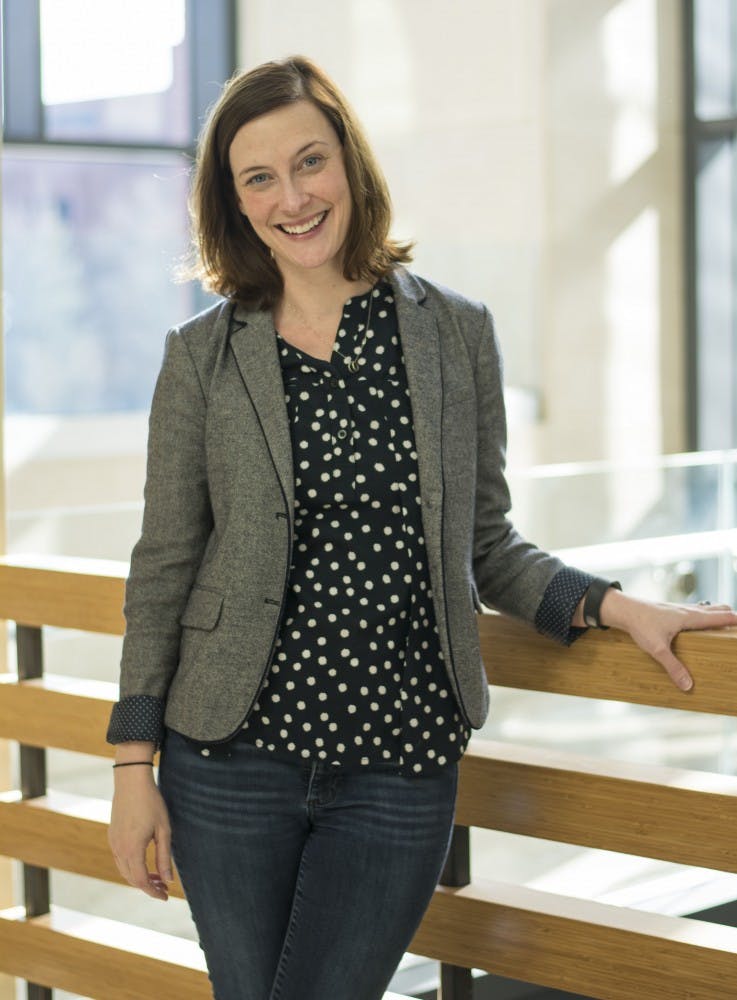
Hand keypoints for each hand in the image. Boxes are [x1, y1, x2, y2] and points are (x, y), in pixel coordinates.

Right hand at [109, 768, 172, 900]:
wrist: (131, 781)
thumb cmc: (151, 803)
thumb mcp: (163, 830)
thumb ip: (164, 857)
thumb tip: (168, 880)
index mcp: (132, 849)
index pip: (141, 881)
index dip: (153, 892)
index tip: (165, 897)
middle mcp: (119, 849)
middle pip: (131, 878)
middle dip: (148, 886)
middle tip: (165, 887)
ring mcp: (113, 842)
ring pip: (124, 870)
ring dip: (139, 877)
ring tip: (157, 876)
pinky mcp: (112, 835)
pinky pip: (120, 859)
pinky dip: (132, 866)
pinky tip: (145, 862)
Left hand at [600, 588, 736, 690]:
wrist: (624, 609)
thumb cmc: (640, 625)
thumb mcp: (657, 649)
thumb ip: (673, 667)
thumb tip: (688, 685)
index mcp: (689, 617)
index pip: (718, 618)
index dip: (733, 620)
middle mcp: (687, 610)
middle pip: (716, 609)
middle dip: (729, 616)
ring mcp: (679, 608)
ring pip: (706, 608)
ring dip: (717, 614)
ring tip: (726, 622)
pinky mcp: (671, 610)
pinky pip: (695, 610)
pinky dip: (705, 614)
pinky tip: (700, 620)